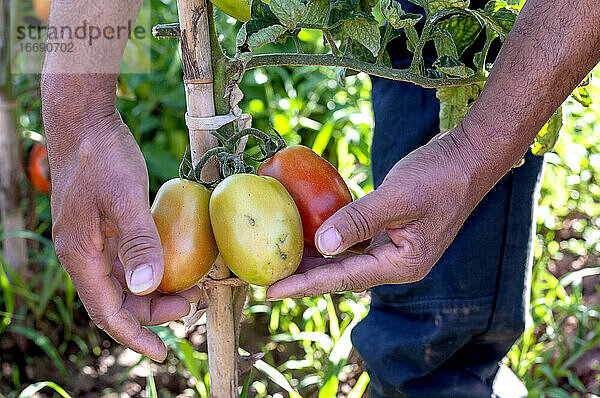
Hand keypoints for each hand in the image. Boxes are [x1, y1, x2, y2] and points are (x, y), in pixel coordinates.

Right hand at [47, 113, 202, 360]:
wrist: (85, 122)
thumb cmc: (102, 156)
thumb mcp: (125, 197)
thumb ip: (138, 242)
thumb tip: (148, 288)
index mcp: (81, 255)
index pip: (107, 312)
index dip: (135, 336)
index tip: (163, 353)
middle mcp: (83, 254)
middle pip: (117, 301)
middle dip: (153, 313)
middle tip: (193, 304)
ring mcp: (93, 241)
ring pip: (124, 283)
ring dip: (154, 293)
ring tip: (191, 288)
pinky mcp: (105, 227)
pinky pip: (127, 261)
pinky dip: (152, 270)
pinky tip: (176, 263)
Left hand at [267, 127, 487, 298]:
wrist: (469, 157)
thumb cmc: (439, 175)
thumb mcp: (397, 196)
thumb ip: (359, 221)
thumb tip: (322, 245)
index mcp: (402, 264)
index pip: (344, 278)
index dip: (305, 284)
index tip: (272, 291)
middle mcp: (396, 263)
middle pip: (341, 276)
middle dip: (304, 277)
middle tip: (266, 279)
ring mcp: (394, 249)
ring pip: (346, 261)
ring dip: (315, 260)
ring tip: (280, 259)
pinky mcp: (390, 233)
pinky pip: (354, 244)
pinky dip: (331, 241)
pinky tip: (310, 234)